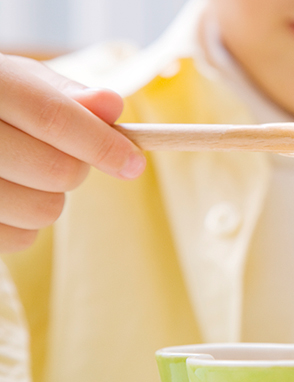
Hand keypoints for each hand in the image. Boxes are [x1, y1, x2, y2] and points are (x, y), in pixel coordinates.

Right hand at [0, 53, 144, 252]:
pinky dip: (25, 224)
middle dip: (76, 168)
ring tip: (24, 173)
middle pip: (57, 171)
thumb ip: (67, 96)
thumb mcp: (21, 83)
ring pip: (42, 211)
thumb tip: (112, 106)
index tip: (134, 164)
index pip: (53, 117)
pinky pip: (19, 239)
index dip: (102, 143)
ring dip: (50, 197)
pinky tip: (9, 195)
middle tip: (60, 154)